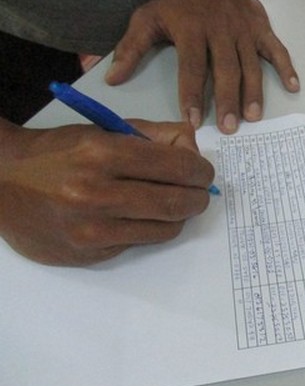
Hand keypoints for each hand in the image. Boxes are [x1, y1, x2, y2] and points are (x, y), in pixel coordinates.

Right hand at [0, 121, 214, 265]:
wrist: (0, 182)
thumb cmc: (58, 152)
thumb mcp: (103, 130)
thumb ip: (154, 135)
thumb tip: (194, 148)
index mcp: (102, 154)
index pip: (177, 167)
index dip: (200, 171)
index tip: (203, 172)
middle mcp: (95, 194)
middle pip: (177, 203)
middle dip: (198, 197)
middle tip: (198, 192)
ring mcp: (90, 230)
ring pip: (164, 229)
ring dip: (176, 216)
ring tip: (167, 203)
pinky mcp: (86, 254)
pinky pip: (137, 244)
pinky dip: (145, 230)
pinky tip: (131, 216)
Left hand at [105, 0, 299, 133]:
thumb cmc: (178, 2)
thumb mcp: (147, 17)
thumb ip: (131, 48)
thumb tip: (112, 78)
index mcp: (192, 29)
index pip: (192, 67)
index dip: (193, 94)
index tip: (193, 120)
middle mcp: (221, 30)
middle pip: (225, 69)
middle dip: (228, 99)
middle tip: (230, 127)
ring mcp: (244, 30)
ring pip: (251, 64)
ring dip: (254, 91)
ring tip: (253, 117)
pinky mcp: (261, 29)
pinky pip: (277, 49)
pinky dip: (286, 67)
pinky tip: (293, 87)